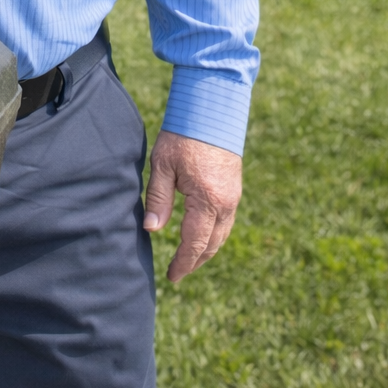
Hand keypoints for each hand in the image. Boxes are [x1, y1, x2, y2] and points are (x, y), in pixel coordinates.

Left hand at [144, 130, 242, 282]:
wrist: (212, 110)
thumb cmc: (183, 136)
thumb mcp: (162, 166)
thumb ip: (158, 200)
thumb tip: (152, 229)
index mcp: (207, 201)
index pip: (194, 243)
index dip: (183, 262)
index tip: (172, 277)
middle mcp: (225, 203)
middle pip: (212, 244)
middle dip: (195, 261)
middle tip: (178, 273)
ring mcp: (233, 196)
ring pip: (222, 234)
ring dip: (207, 250)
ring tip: (190, 260)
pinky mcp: (235, 188)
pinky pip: (227, 221)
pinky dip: (215, 234)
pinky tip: (203, 235)